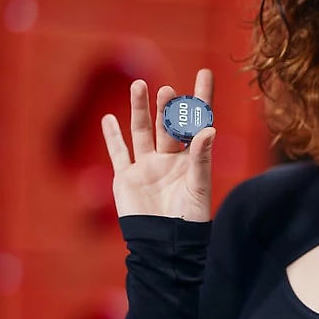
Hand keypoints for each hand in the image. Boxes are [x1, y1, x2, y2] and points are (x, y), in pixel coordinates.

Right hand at [101, 69, 214, 221]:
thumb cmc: (189, 219)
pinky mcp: (127, 178)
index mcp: (192, 159)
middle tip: (168, 90)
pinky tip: (109, 118)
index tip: (205, 73)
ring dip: (139, 110)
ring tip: (139, 86)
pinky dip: (113, 137)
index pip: (198, 122)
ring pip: (142, 132)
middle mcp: (169, 158)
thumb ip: (201, 158)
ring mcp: (147, 166)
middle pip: (168, 125)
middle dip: (167, 107)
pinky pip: (119, 153)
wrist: (164, 246)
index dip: (202, 98)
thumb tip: (209, 129)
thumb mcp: (198, 187)